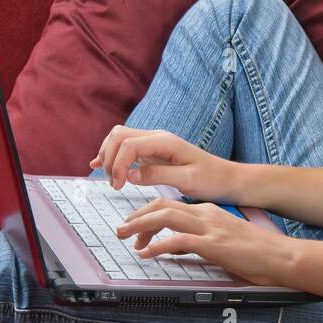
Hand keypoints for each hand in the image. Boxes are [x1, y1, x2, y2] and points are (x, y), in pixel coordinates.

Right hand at [91, 125, 237, 198]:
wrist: (226, 178)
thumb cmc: (211, 179)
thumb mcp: (188, 180)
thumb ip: (158, 175)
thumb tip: (129, 175)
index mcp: (165, 141)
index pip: (128, 144)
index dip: (117, 164)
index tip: (118, 186)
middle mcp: (157, 137)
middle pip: (118, 136)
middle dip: (109, 158)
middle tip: (115, 184)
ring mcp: (153, 143)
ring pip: (119, 139)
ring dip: (108, 157)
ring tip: (113, 181)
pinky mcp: (151, 153)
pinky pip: (125, 147)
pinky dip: (110, 155)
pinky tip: (97, 165)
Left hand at [115, 197, 295, 287]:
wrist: (281, 256)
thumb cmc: (257, 251)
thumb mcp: (223, 240)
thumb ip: (200, 239)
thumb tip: (177, 248)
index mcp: (209, 211)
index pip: (170, 204)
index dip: (147, 214)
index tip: (135, 226)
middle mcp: (207, 214)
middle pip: (162, 205)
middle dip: (137, 216)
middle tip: (121, 229)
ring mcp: (210, 228)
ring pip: (166, 217)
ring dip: (140, 226)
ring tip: (126, 237)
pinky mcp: (213, 244)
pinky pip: (177, 241)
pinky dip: (158, 245)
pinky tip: (147, 254)